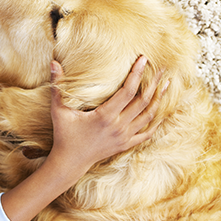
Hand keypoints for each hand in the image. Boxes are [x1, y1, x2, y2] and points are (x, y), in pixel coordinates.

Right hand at [47, 55, 166, 182]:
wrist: (70, 161)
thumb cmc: (64, 135)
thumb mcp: (58, 110)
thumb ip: (57, 86)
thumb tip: (53, 63)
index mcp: (105, 116)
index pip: (128, 91)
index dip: (137, 74)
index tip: (143, 60)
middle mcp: (119, 126)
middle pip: (143, 101)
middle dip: (153, 83)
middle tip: (161, 68)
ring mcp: (124, 136)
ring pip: (149, 116)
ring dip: (159, 99)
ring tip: (166, 85)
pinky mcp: (125, 144)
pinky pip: (147, 133)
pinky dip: (156, 122)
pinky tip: (162, 112)